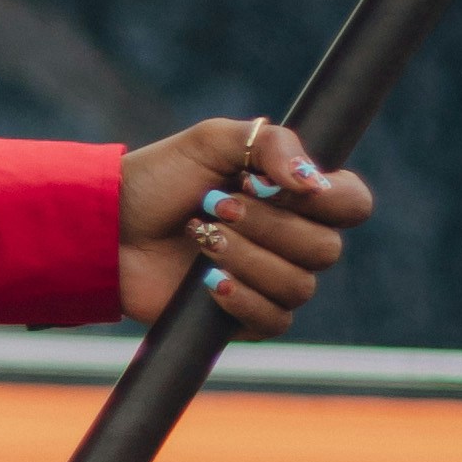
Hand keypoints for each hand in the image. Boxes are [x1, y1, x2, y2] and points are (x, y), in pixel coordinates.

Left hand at [116, 116, 371, 335]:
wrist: (108, 226)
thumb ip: (273, 144)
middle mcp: (293, 239)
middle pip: (326, 249)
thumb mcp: (212, 141)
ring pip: (299, 286)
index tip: (277, 186)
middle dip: (269, 226)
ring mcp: (270, 279)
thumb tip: (313, 182)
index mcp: (296, 196)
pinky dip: (241, 299)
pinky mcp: (244, 315)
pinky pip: (273, 320)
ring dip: (246, 258)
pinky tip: (206, 281)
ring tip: (200, 236)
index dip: (330, 200)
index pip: (354, 203)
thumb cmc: (159, 179)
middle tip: (218, 205)